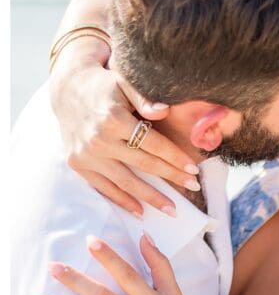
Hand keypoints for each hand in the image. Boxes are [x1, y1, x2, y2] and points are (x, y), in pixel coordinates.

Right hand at [49, 48, 199, 215]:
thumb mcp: (124, 83)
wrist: (67, 89)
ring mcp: (87, 154)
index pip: (153, 144)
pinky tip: (140, 211)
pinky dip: (122, 201)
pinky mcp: (77, 164)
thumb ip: (144, 98)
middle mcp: (99, 139)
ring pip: (125, 182)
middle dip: (171, 177)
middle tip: (193, 187)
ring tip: (172, 209)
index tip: (193, 169)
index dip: (175, 158)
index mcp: (113, 119)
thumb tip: (163, 111)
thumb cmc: (104, 85)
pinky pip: (104, 188)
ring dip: (150, 198)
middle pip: (144, 164)